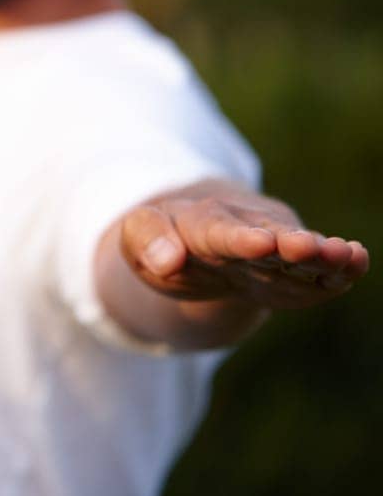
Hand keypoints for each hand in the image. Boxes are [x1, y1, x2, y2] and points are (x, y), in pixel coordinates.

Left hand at [119, 182, 368, 308]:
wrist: (191, 241)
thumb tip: (167, 260)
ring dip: (322, 257)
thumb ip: (147, 243)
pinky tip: (358, 261)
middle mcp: (246, 230)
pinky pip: (317, 272)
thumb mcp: (138, 236)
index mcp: (202, 223)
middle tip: (309, 247)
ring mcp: (275, 249)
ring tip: (347, 254)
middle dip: (289, 244)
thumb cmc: (162, 237)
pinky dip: (337, 270)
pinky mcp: (294, 271)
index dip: (240, 238)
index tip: (260, 243)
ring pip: (300, 254)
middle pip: (270, 237)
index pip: (220, 230)